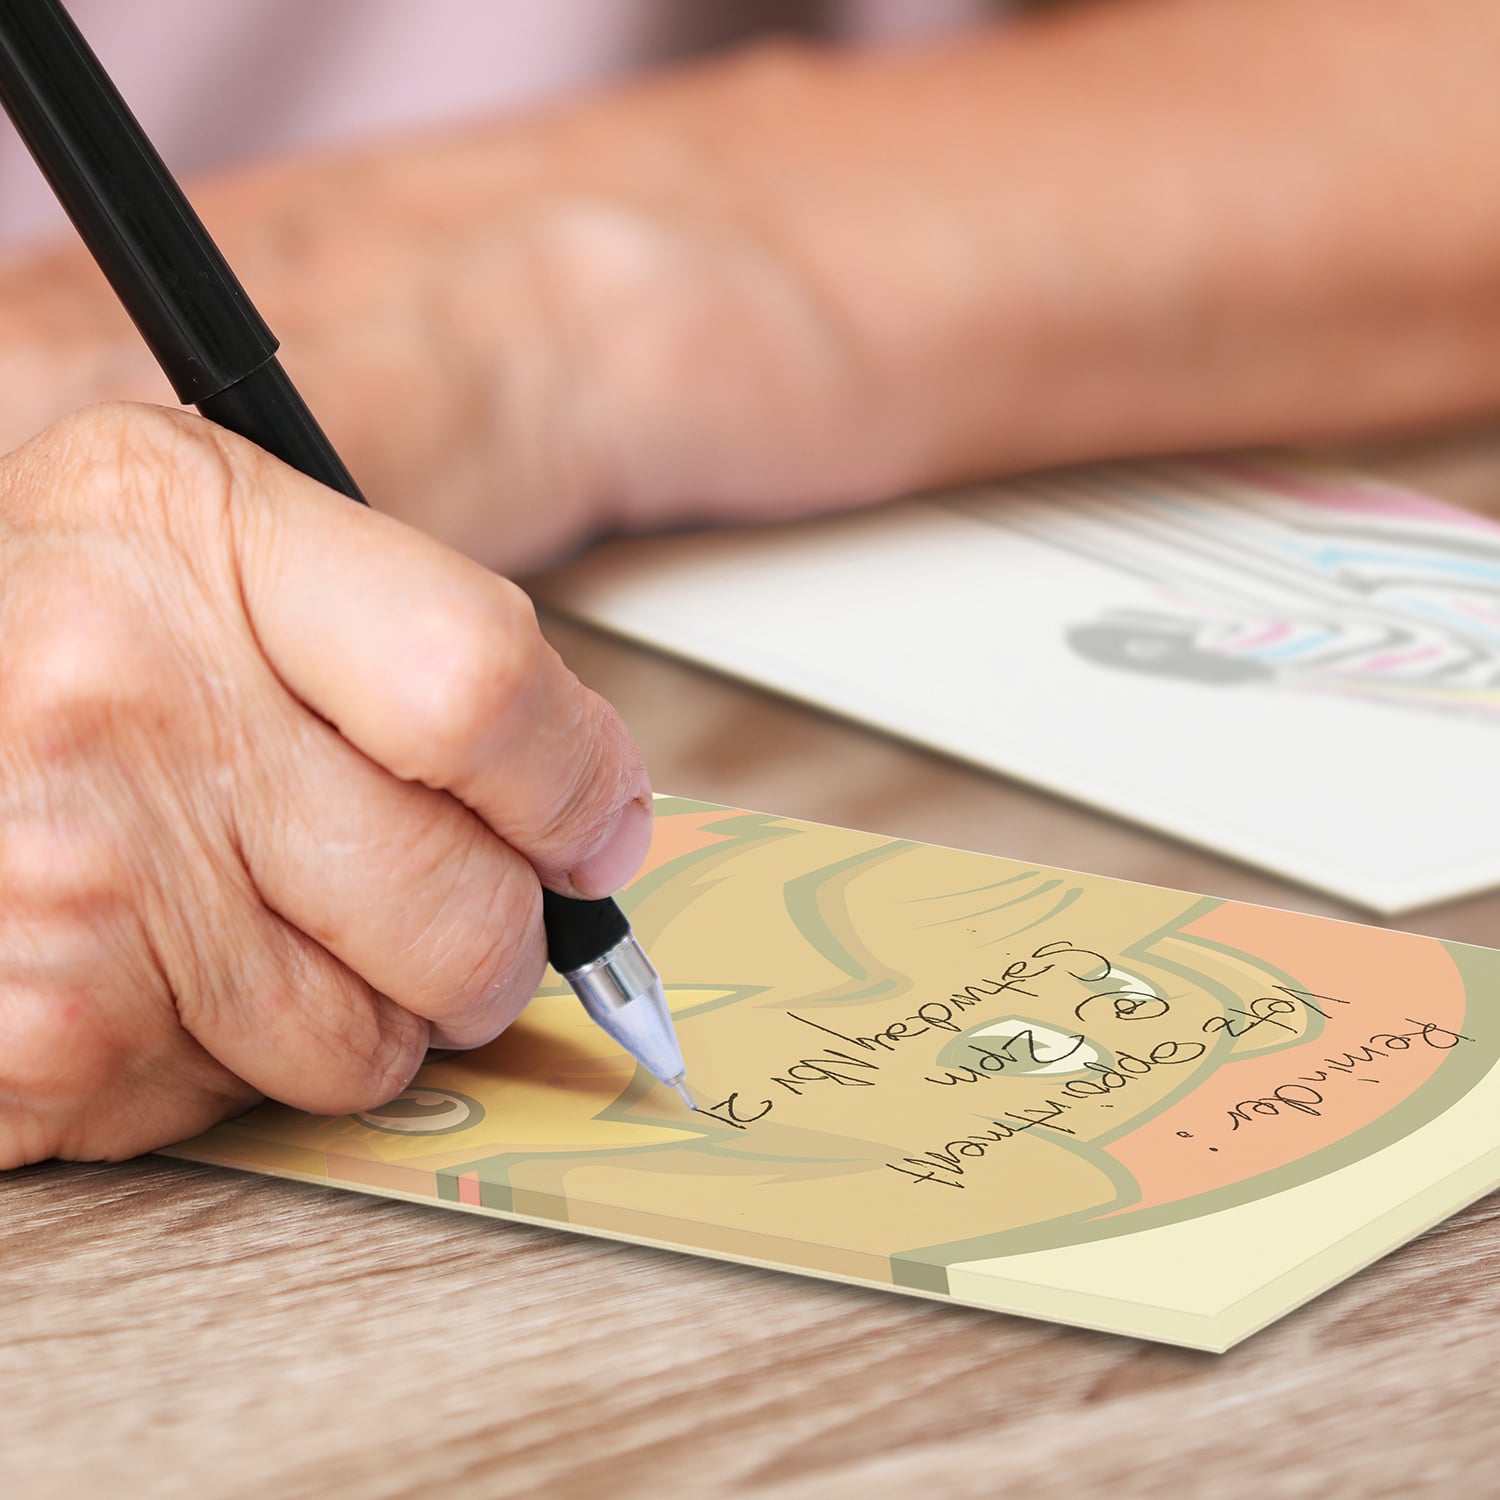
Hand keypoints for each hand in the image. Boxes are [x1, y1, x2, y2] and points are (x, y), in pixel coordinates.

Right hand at [0, 402, 651, 1165]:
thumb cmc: (69, 635)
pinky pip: (244, 1109)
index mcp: (191, 532)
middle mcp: (116, 701)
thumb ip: (430, 645)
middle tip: (433, 903)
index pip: (477, 694)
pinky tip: (161, 968)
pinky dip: (236, 1063)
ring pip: (370, 1045)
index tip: (586, 833)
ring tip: (259, 914)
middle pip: (459, 910)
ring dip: (363, 1009)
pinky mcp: (33, 1040)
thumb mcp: (227, 542)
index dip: (571, 789)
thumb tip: (602, 827)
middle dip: (492, 940)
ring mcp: (67, 886)